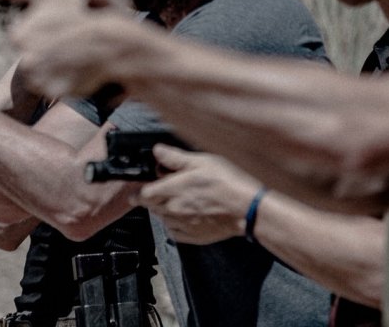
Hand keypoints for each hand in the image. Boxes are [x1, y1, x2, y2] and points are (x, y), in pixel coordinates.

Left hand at [0, 0, 143, 97]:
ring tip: (73, 52)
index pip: (19, 32)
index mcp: (18, 34)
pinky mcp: (54, 92)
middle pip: (28, 51)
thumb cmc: (82, 12)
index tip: (56, 23)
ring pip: (39, 69)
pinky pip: (52, 85)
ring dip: (52, 62)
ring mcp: (39, 78)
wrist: (115, 43)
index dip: (40, 26)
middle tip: (67, 37)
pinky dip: (62, 78)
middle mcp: (24, 59)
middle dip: (44, 44)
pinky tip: (75, 66)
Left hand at [133, 145, 260, 244]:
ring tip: (178, 201)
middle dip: (152, 199)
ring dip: (163, 211)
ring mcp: (182, 225)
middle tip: (163, 190)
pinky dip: (174, 225)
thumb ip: (175, 158)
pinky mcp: (193, 236)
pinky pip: (174, 232)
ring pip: (162, 219)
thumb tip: (157, 151)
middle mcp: (172, 209)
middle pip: (151, 206)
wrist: (248, 210)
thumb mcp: (201, 162)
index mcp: (171, 190)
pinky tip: (185, 216)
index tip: (142, 187)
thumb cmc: (227, 183)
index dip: (140, 190)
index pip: (142, 194)